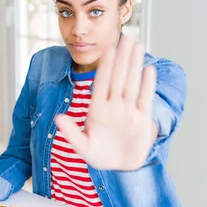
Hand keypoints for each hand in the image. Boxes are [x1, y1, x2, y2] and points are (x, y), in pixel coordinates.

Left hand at [54, 36, 157, 170]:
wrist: (119, 169)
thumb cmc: (99, 156)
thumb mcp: (82, 146)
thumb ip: (70, 132)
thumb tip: (58, 119)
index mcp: (97, 110)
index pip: (101, 83)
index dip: (104, 65)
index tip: (107, 49)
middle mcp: (114, 107)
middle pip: (118, 77)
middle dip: (121, 58)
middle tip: (125, 37)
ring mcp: (128, 112)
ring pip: (132, 84)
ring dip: (134, 65)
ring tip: (137, 45)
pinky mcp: (142, 121)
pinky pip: (145, 100)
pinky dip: (147, 86)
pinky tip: (148, 70)